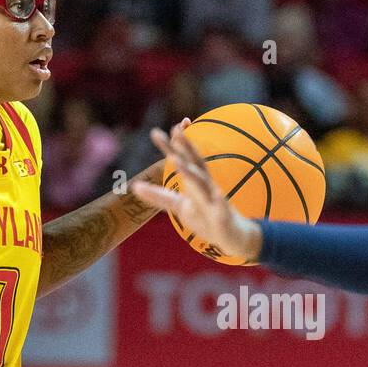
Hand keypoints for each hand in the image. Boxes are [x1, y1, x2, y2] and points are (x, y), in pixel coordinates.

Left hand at [131, 119, 263, 263]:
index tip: (156, 132)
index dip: (172, 145)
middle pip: (194, 163)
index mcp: (195, 182)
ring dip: (192, 171)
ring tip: (178, 160)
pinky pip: (222, 208)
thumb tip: (134, 186)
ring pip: (204, 183)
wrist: (233, 237)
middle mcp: (206, 186)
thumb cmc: (206, 218)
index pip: (183, 160)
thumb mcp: (180, 206)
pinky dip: (220, 200)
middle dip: (185, 147)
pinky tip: (218, 193)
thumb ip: (158, 196)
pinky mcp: (223, 217)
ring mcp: (215, 200)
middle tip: (175, 129)